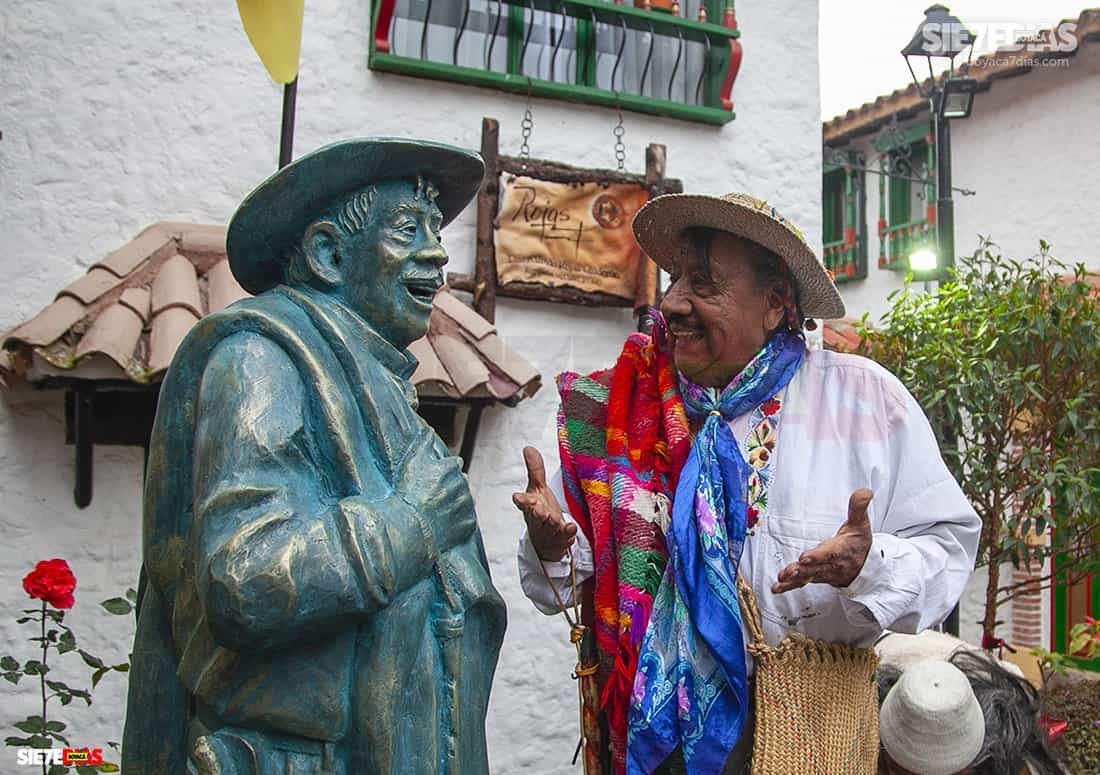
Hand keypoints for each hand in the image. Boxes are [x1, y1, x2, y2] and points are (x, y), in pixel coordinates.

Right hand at [397, 431, 476, 552]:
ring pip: (463, 502)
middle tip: (431, 499)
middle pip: (458, 484)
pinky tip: (442, 525)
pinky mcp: (468, 524)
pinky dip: (457, 522)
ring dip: (454, 505)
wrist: (409, 528)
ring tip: (435, 513)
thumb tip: (429, 429)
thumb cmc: (407, 493)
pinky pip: (465, 521)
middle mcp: (463, 484)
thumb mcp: (411, 463)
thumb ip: (423, 443)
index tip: (430, 483)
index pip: (452, 466)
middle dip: (449, 489)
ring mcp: (466, 505)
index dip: (440, 474)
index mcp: (451, 467)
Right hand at [512, 447, 575, 561]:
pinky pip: (565, 535)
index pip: (523, 503)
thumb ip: (535, 470)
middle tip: (540, 510)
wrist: (546, 540)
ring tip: (553, 519)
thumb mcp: (537, 489)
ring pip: (549, 527)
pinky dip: (568, 532)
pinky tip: (571, 527)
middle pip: (536, 516)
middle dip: (537, 513)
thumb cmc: (540, 510)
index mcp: (531, 506)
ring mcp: (550, 530)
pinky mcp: (562, 538)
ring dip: (551, 523)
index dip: (521, 500)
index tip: (517, 497)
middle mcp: (538, 519)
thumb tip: (528, 448)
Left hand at [772, 489, 872, 593]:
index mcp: (841, 550)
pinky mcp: (816, 577)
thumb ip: (859, 507)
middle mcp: (831, 564)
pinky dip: (789, 586)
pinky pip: (802, 583)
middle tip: (789, 571)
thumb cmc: (859, 544)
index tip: (805, 557)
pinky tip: (777, 588)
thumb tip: (865, 492)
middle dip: (802, 570)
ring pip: (807, 576)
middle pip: (815, 568)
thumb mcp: (861, 524)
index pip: (829, 553)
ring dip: (794, 579)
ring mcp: (823, 573)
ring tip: (781, 580)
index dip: (818, 556)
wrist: (866, 567)